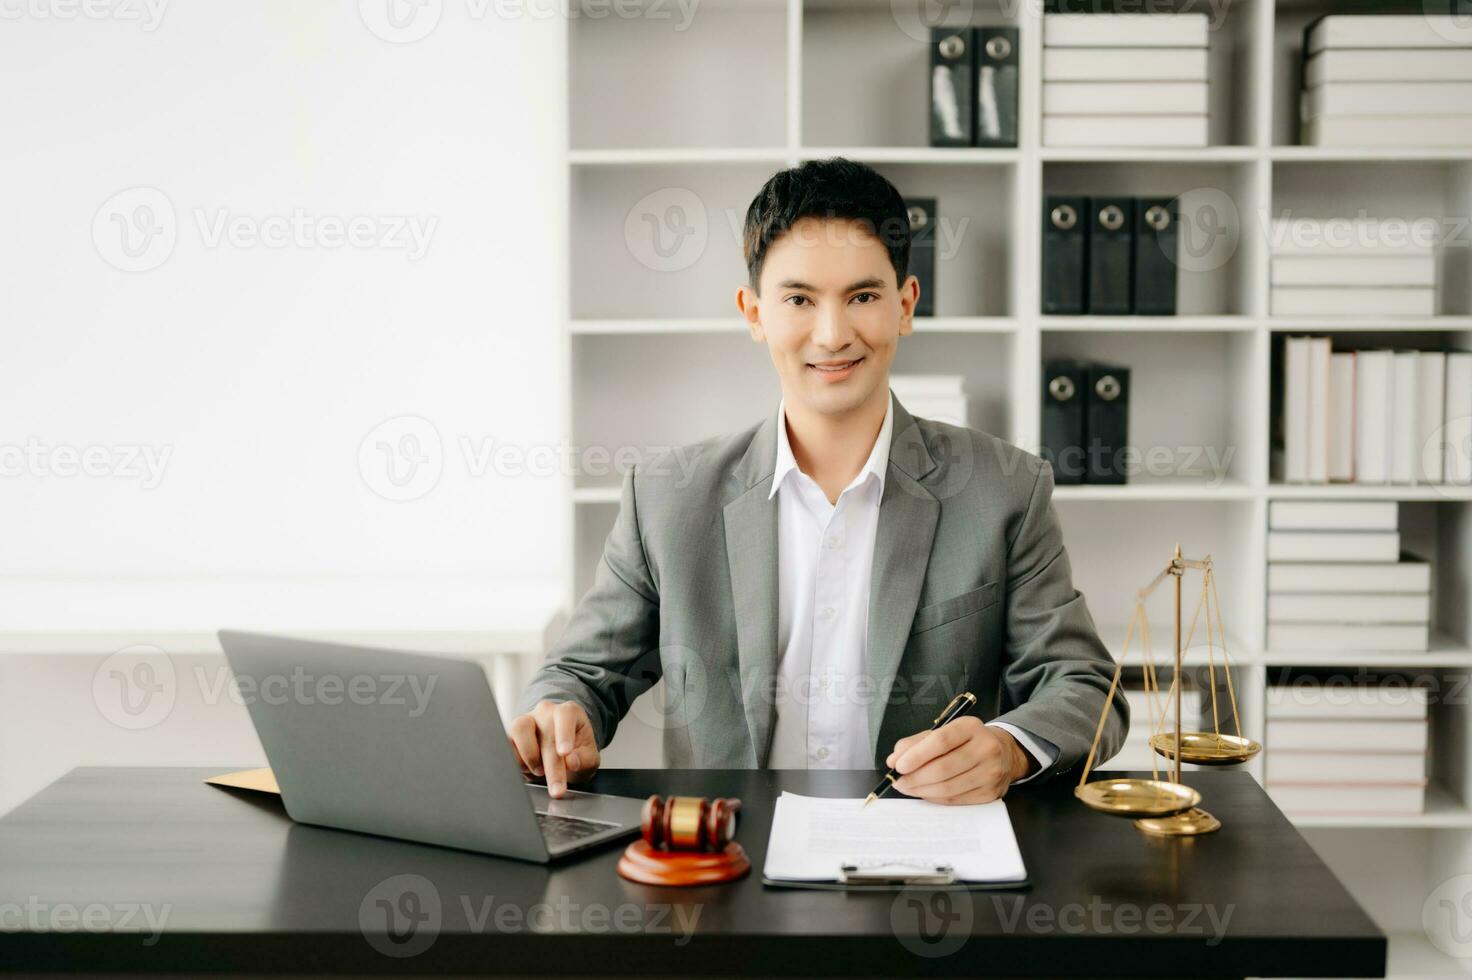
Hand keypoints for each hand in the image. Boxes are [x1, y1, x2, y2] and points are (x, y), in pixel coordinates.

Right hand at [507, 700, 600, 797]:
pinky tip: (529, 770)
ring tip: (540, 772)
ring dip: (530, 756)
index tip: (564, 753)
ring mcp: (526, 720)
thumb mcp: (589, 759)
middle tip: (557, 789)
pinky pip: (508, 745)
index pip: (565, 715)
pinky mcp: (510, 734)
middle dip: (552, 766)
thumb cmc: (576, 753)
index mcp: (569, 712)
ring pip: (520, 730)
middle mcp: (546, 712)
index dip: (564, 734)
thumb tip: (572, 762)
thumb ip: (584, 760)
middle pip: (546, 734)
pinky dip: (518, 762)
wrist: (561, 754)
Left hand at [885, 717, 1033, 804]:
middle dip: (914, 777)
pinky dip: (934, 798)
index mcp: (971, 727)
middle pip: (943, 768)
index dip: (916, 755)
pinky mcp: (990, 793)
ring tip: (907, 787)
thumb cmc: (966, 741)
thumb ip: (916, 743)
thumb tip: (894, 759)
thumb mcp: (944, 731)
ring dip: (921, 790)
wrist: (1003, 753)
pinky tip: (924, 792)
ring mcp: (991, 773)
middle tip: (897, 780)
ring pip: (948, 787)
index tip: (898, 765)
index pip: (941, 741)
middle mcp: (986, 748)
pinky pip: (955, 800)